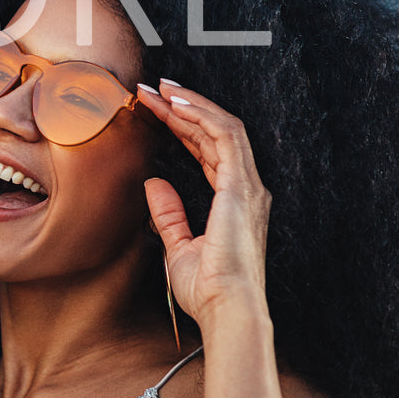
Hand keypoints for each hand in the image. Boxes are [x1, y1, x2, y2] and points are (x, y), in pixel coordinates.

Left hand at [137, 80, 272, 328]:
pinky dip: (201, 115)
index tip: (155, 109)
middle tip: (151, 89)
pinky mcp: (241, 187)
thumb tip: (154, 184)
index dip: (182, 126)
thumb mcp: (178, 246)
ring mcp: (247, 187)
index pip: (207, 150)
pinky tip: (176, 103)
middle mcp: (245, 189)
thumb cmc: (208, 289)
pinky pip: (225, 136)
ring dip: (190, 103)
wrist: (225, 309)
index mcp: (233, 201)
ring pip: (222, 127)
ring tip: (161, 88)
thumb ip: (169, 214)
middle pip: (213, 133)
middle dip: (182, 107)